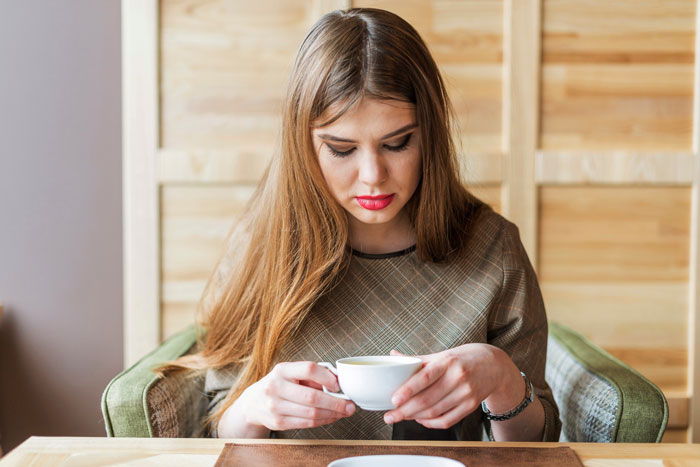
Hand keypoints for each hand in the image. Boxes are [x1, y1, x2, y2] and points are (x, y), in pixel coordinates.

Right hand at [218, 361, 355, 437]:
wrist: (254, 402)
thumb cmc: (279, 384)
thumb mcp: (291, 373)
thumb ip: (312, 374)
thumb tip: (338, 379)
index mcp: (282, 370)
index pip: (308, 369)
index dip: (327, 377)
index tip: (338, 385)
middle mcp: (276, 387)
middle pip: (312, 397)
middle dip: (336, 403)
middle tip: (350, 405)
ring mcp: (275, 407)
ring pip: (311, 413)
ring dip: (332, 414)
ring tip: (344, 412)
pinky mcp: (278, 422)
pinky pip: (306, 423)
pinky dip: (323, 421)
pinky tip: (331, 417)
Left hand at [383, 344, 524, 429]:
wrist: (494, 365)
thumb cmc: (463, 358)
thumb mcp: (442, 355)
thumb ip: (418, 360)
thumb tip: (393, 356)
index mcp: (448, 362)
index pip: (425, 377)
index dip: (408, 390)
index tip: (393, 400)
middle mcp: (458, 378)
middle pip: (428, 399)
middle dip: (405, 411)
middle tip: (390, 416)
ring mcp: (466, 393)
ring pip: (436, 412)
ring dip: (415, 417)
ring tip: (401, 417)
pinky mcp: (471, 406)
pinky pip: (448, 420)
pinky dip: (431, 423)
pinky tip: (420, 420)